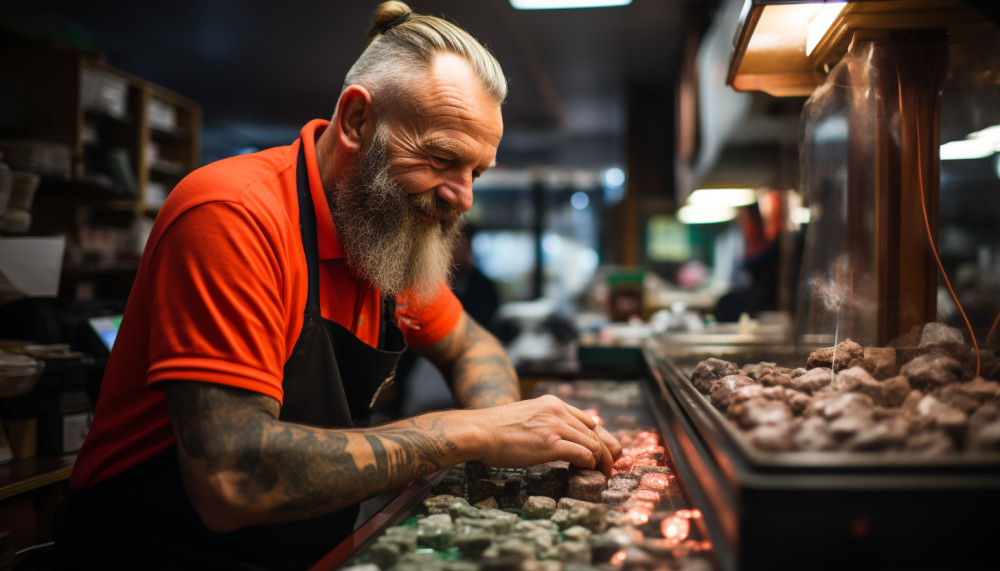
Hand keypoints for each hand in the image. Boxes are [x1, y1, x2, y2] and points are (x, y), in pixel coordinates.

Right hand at [470, 394, 622, 474]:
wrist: (479, 431)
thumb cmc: (496, 429)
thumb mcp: (526, 416)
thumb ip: (544, 422)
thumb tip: (556, 437)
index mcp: (552, 403)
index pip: (587, 419)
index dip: (599, 437)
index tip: (601, 451)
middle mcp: (557, 411)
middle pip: (595, 432)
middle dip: (606, 451)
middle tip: (610, 466)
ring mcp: (555, 426)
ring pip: (592, 443)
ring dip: (601, 461)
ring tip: (603, 473)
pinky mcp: (550, 443)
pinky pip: (582, 454)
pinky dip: (589, 464)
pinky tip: (587, 471)